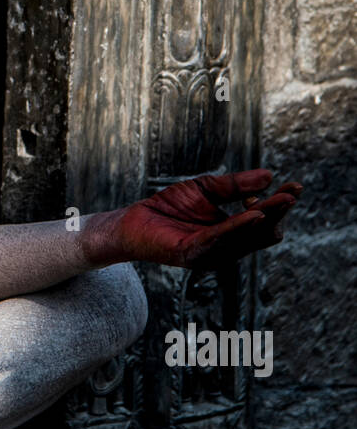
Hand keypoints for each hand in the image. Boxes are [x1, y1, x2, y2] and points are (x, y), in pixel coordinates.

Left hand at [94, 170, 301, 271]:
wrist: (132, 221)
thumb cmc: (169, 207)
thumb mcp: (207, 189)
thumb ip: (235, 185)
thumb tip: (269, 176)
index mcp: (232, 234)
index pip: (265, 222)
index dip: (280, 205)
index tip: (295, 186)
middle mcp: (226, 248)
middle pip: (263, 232)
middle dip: (278, 211)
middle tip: (292, 192)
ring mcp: (211, 253)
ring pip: (247, 236)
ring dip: (265, 217)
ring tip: (283, 199)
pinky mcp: (193, 252)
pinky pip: (221, 237)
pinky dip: (239, 226)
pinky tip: (254, 213)